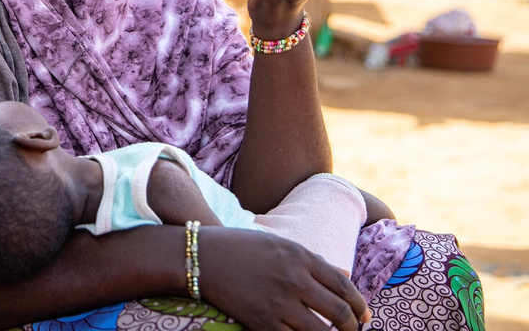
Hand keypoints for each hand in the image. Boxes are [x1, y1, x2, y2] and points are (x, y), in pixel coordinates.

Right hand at [198, 226, 370, 330]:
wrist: (202, 257)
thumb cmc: (241, 247)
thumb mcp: (280, 244)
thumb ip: (314, 261)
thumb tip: (346, 276)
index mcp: (300, 256)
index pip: (343, 285)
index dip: (359, 304)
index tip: (364, 315)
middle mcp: (294, 280)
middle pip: (338, 312)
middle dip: (353, 327)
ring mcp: (279, 303)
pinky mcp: (262, 322)